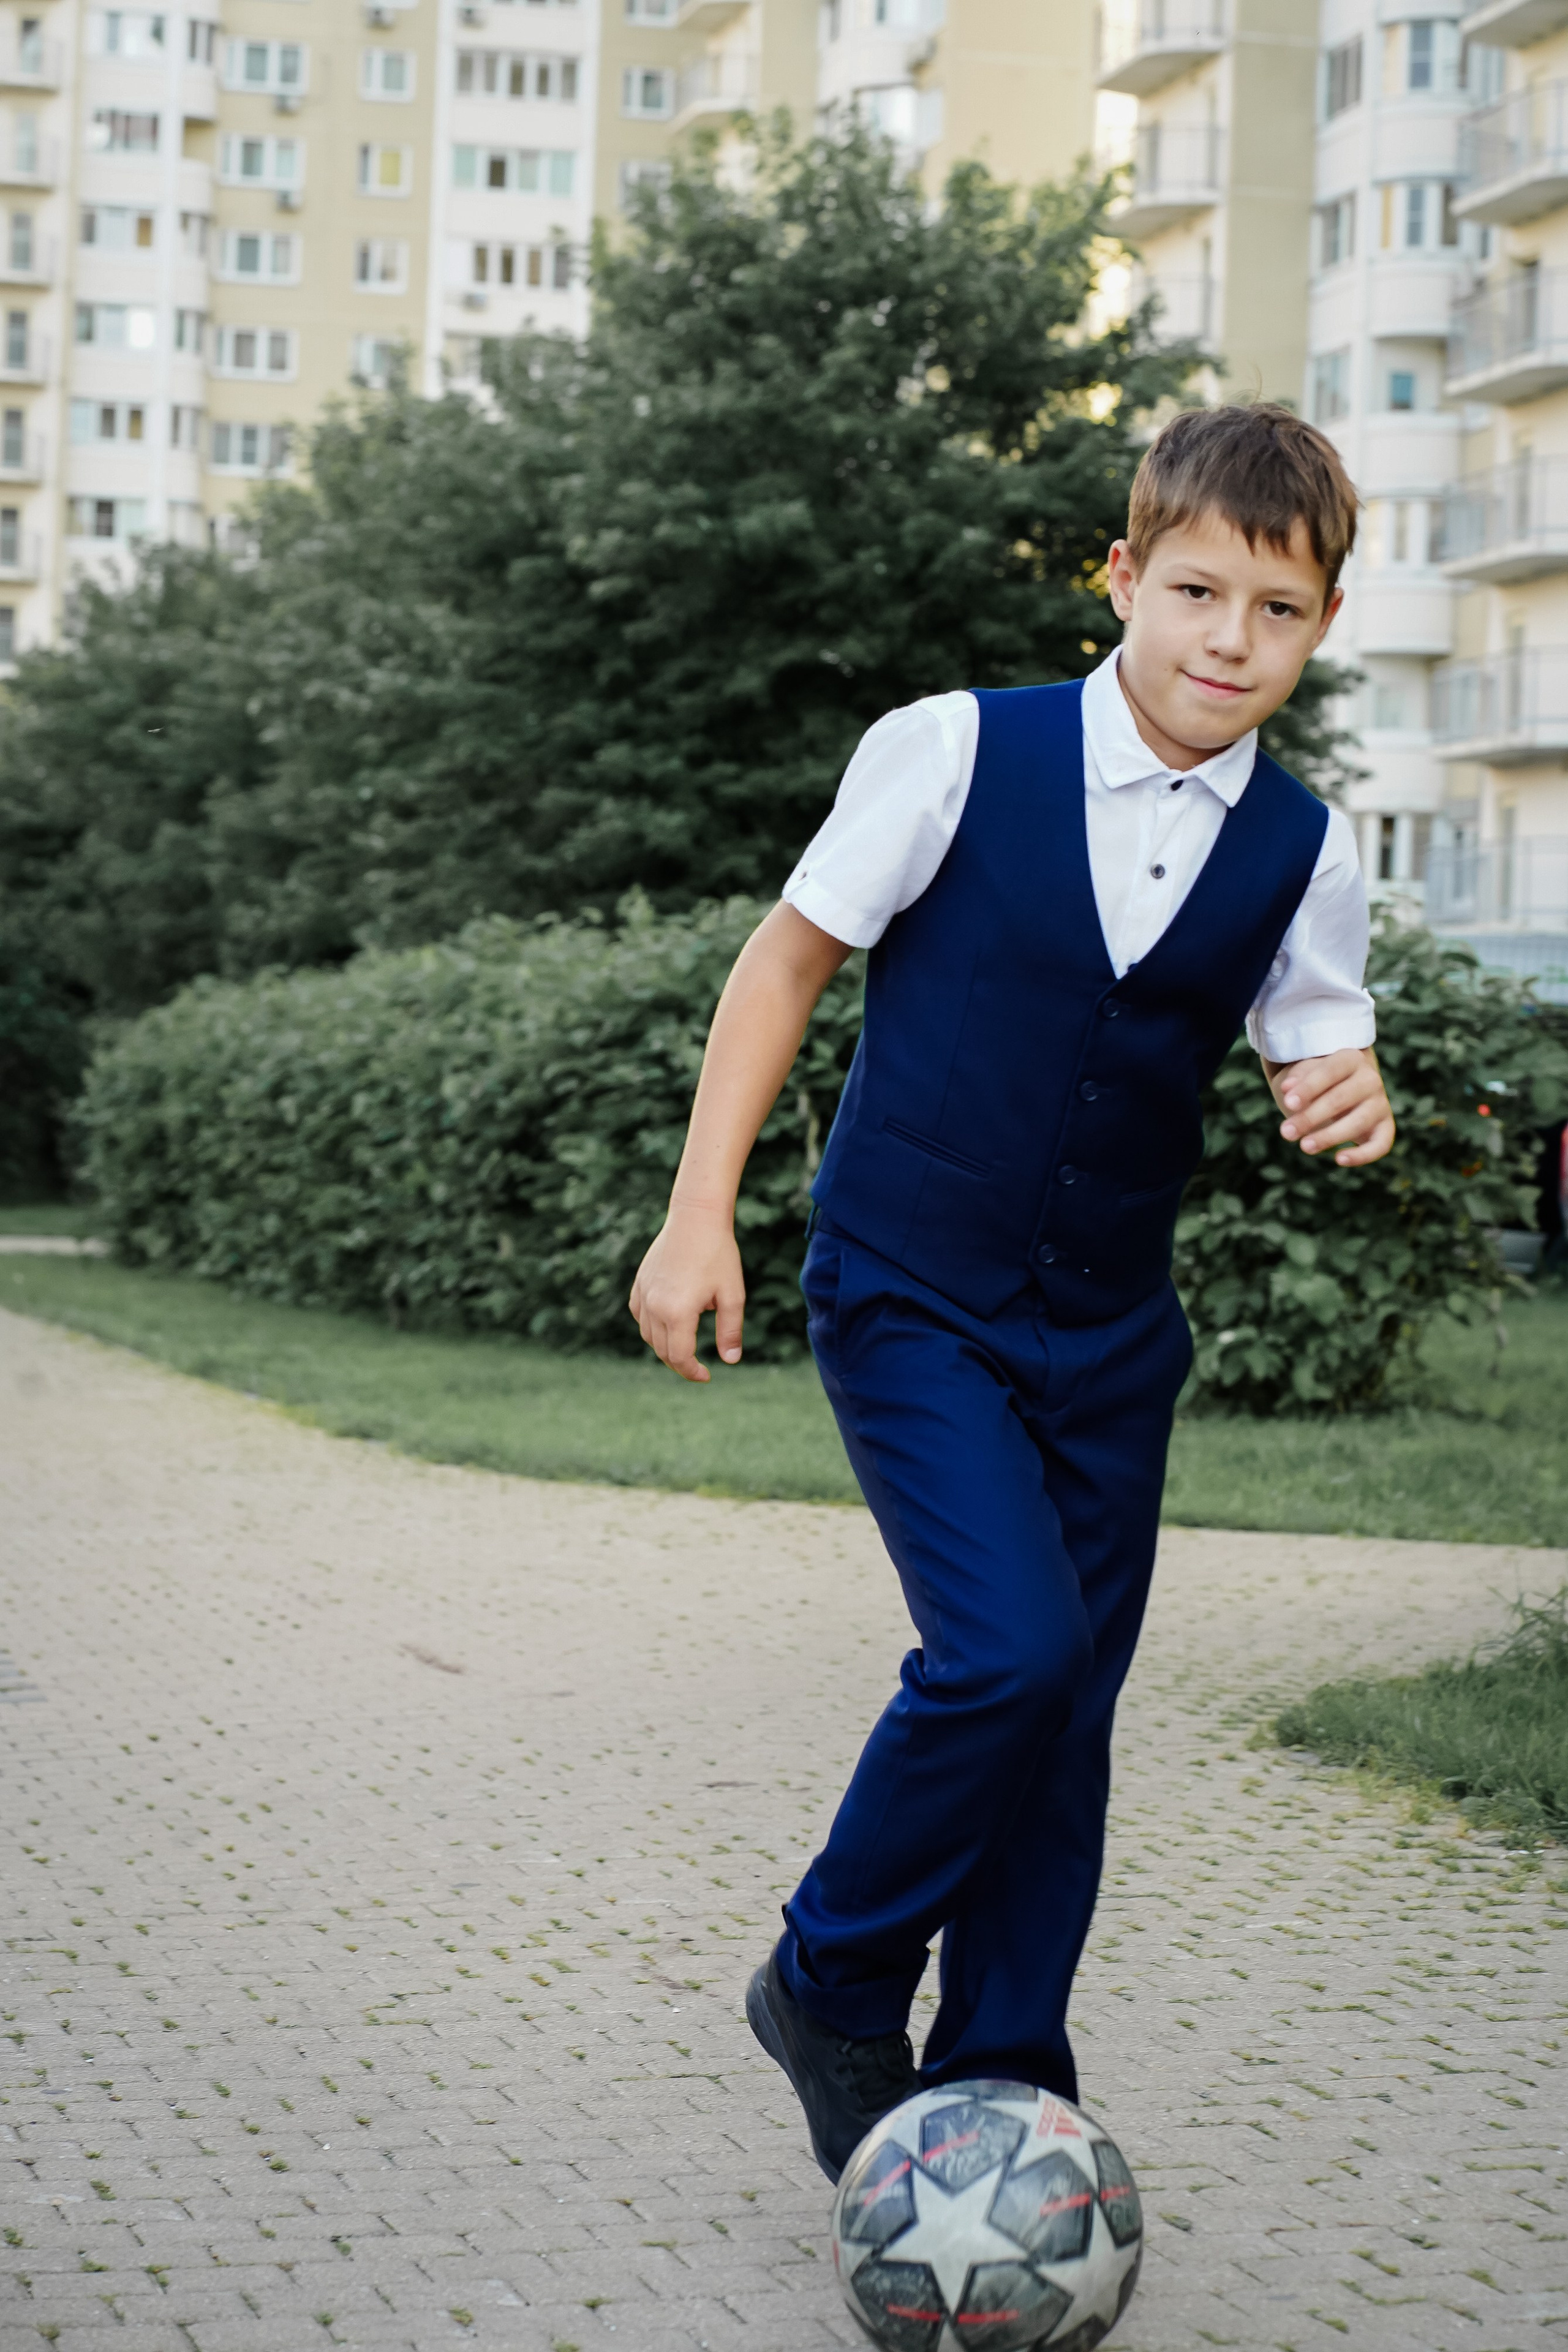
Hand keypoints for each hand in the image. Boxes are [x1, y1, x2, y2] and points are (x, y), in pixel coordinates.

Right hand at [629, 1199, 745, 1382]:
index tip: (707, 1376)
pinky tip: (667, 1324)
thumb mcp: (733, 1295)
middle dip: (680, 1363)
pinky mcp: (640, 1283)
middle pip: (662, 1350)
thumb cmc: (718, 1254)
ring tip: (685, 1347)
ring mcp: (644, 1293)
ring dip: (665, 1347)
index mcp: (677, 1312)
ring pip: (648, 1335)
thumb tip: (730, 1361)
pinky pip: (640, 1315)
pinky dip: (651, 1327)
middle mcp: (654, 1306)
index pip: (679, 1357)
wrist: (696, 1217)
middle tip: (698, 1367)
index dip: (692, 1372)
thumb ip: (730, 1331)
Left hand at [1268, 1047, 1394, 1167]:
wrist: (1342, 1086)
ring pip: (1358, 1123)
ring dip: (1329, 1136)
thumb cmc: (1318, 1080)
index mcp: (1350, 1059)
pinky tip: (1339, 1159)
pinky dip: (1363, 1155)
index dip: (1309, 1088)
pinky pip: (1381, 1144)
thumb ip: (1297, 1078)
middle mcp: (1370, 1079)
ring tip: (1305, 1146)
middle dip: (1310, 1117)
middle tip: (1286, 1132)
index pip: (1329, 1072)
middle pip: (1340, 1099)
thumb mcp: (1305, 1072)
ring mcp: (1379, 1103)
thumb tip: (1287, 1089)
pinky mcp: (1384, 1127)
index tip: (1288, 1102)